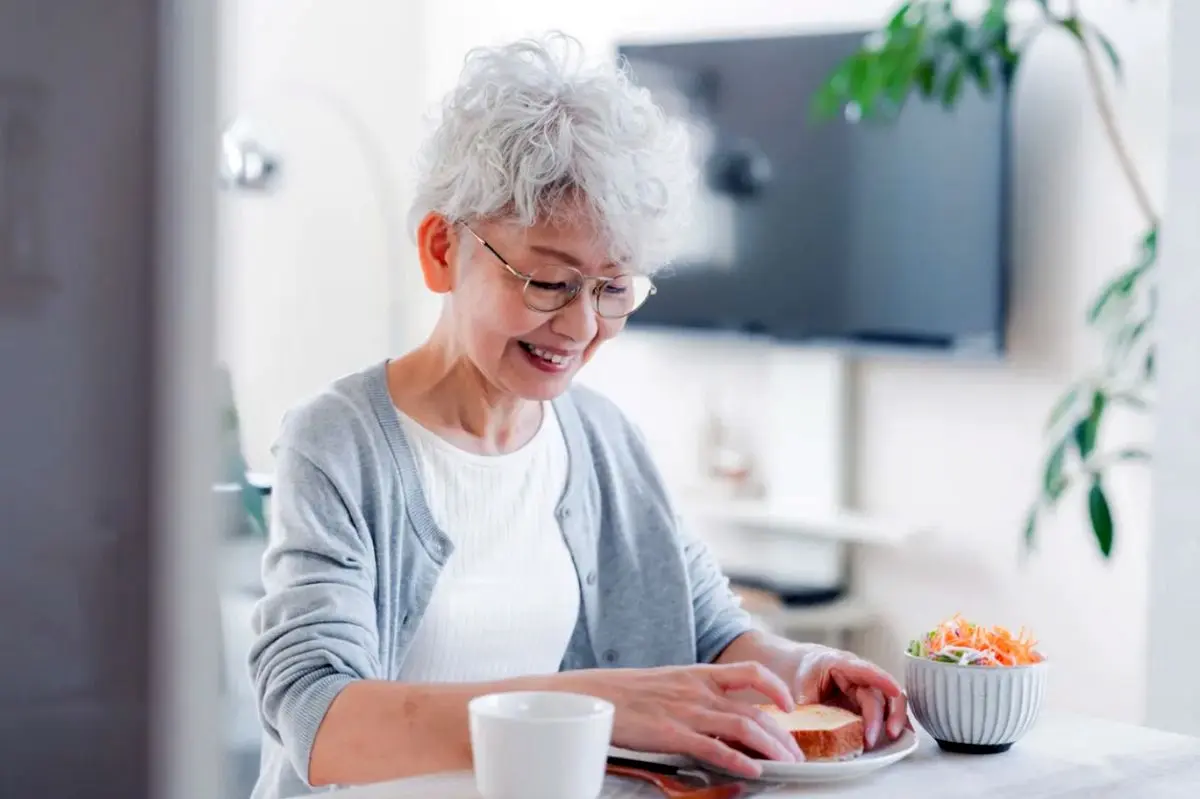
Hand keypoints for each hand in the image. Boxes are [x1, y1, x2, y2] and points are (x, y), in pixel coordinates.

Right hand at [563, 662, 805, 777]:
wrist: (591, 694)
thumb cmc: (624, 693)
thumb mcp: (666, 684)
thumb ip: (693, 695)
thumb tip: (714, 714)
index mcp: (697, 674)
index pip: (749, 673)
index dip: (775, 688)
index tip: (788, 705)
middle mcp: (698, 690)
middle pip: (754, 710)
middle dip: (781, 734)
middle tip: (795, 752)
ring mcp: (686, 711)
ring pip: (743, 727)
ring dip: (771, 747)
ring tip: (785, 763)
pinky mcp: (672, 733)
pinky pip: (714, 747)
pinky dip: (738, 759)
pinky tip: (752, 770)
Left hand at [791, 646, 910, 749]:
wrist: (808, 666)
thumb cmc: (807, 673)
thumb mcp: (801, 685)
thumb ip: (806, 704)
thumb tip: (807, 726)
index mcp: (842, 664)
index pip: (865, 670)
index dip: (881, 679)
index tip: (895, 690)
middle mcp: (860, 675)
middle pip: (877, 693)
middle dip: (877, 718)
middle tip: (871, 739)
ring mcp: (868, 687)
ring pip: (890, 700)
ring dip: (895, 718)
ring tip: (891, 738)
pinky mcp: (870, 700)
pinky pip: (888, 708)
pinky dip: (896, 720)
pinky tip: (903, 734)